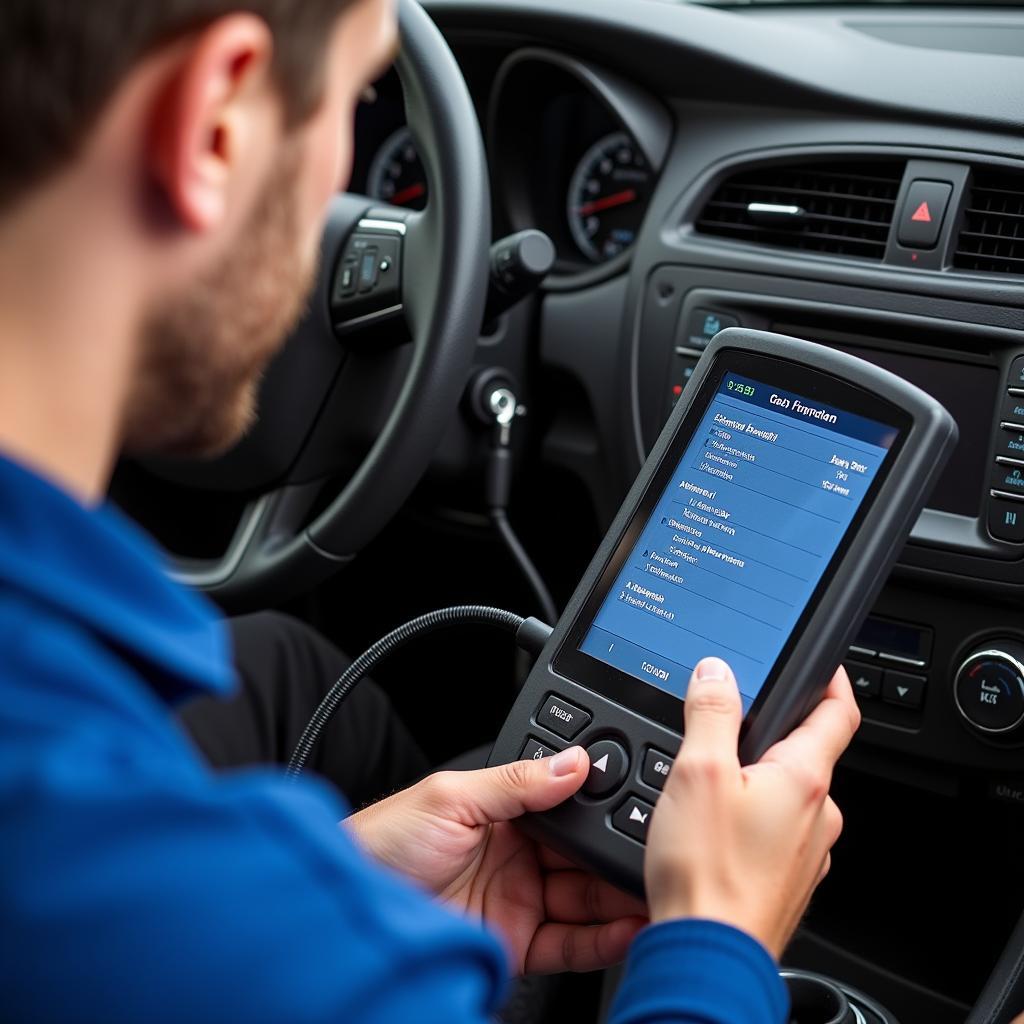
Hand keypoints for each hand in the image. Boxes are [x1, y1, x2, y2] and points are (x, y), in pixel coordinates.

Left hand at [345, 749, 647, 973]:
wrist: (351, 910)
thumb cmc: (385, 841)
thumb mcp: (452, 796)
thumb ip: (517, 782)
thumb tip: (575, 760)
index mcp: (504, 808)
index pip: (568, 805)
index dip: (603, 805)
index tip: (641, 802)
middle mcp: (519, 852)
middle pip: (585, 853)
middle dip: (623, 851)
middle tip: (660, 849)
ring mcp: (520, 898)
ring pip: (587, 897)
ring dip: (622, 895)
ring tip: (655, 889)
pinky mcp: (517, 942)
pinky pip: (571, 943)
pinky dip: (604, 939)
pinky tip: (628, 927)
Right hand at [645, 657, 859, 958]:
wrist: (707, 954)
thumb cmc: (708, 873)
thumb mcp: (698, 772)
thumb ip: (711, 714)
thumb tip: (717, 673)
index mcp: (805, 779)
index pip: (839, 713)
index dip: (832, 680)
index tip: (822, 664)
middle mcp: (819, 816)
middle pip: (806, 754)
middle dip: (771, 735)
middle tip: (728, 726)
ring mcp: (806, 852)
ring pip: (788, 797)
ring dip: (757, 781)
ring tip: (708, 785)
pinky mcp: (786, 880)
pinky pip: (776, 833)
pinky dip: (752, 820)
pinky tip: (713, 831)